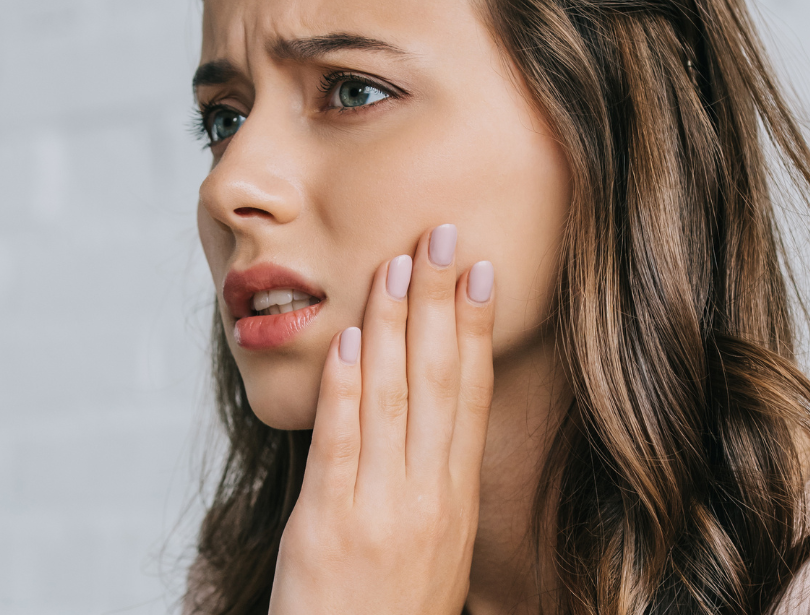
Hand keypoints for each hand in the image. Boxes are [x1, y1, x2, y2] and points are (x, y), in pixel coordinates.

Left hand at [268, 224, 495, 614]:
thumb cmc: (392, 614)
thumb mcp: (437, 550)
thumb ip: (433, 485)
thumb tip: (433, 423)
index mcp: (457, 500)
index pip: (470, 394)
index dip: (476, 328)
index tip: (482, 272)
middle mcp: (428, 496)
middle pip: (437, 379)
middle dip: (439, 301)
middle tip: (442, 234)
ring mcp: (379, 508)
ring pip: (391, 396)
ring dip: (391, 322)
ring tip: (396, 264)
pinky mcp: (328, 524)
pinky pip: (340, 442)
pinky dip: (345, 386)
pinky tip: (348, 339)